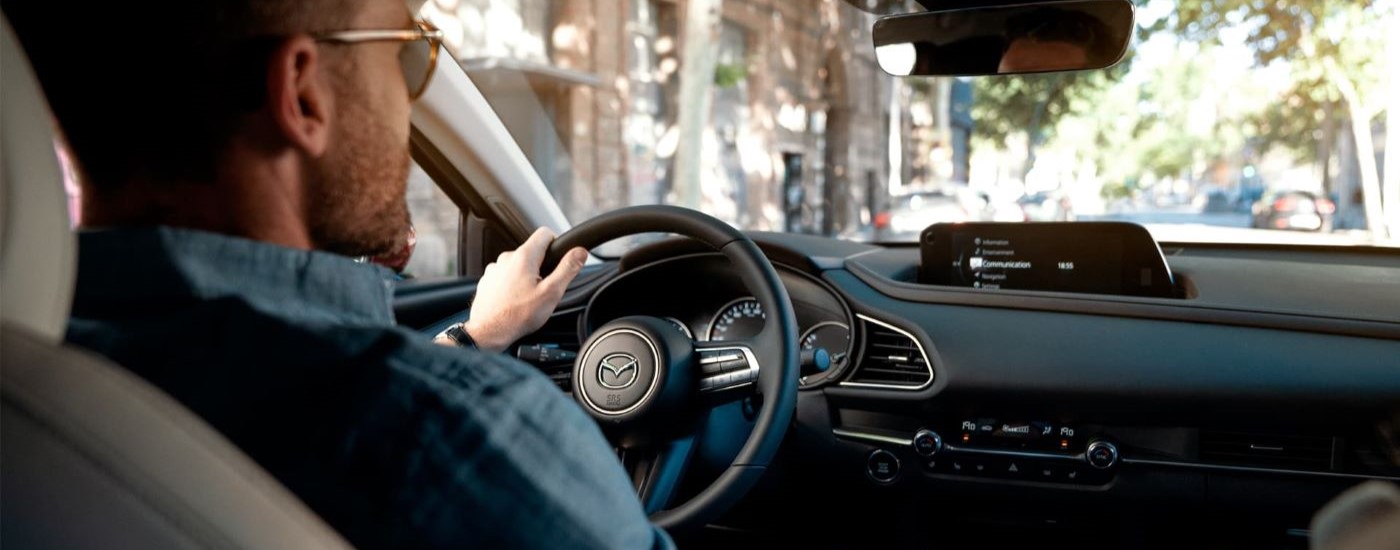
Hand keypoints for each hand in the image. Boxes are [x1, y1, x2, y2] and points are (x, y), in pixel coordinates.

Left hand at [463, 228, 587, 352]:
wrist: (488, 332)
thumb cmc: (517, 315)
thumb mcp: (551, 293)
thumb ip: (568, 269)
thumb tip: (580, 252)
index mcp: (524, 257)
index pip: (545, 233)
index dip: (556, 243)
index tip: (559, 257)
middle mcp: (506, 259)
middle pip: (531, 252)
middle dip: (541, 266)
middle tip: (545, 287)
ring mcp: (494, 270)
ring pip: (517, 265)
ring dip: (525, 277)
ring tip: (528, 298)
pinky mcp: (487, 281)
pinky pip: (504, 277)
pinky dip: (511, 285)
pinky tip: (515, 301)